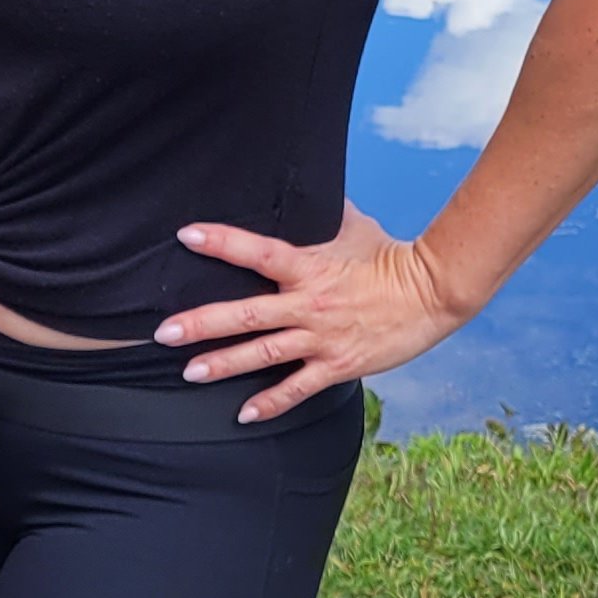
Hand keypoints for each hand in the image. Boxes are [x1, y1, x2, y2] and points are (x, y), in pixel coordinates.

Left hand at [154, 203, 464, 422]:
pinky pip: (298, 388)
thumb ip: (320, 211)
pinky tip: (243, 414)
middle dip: (202, 323)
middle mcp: (309, 304)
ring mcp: (321, 338)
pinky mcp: (336, 365)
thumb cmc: (389, 256)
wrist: (433, 294)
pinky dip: (270, 403)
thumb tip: (301, 183)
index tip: (187, 236)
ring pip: (263, 353)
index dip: (223, 242)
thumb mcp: (352, 227)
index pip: (258, 252)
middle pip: (247, 314)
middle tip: (164, 332)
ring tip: (189, 372)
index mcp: (309, 267)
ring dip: (224, 364)